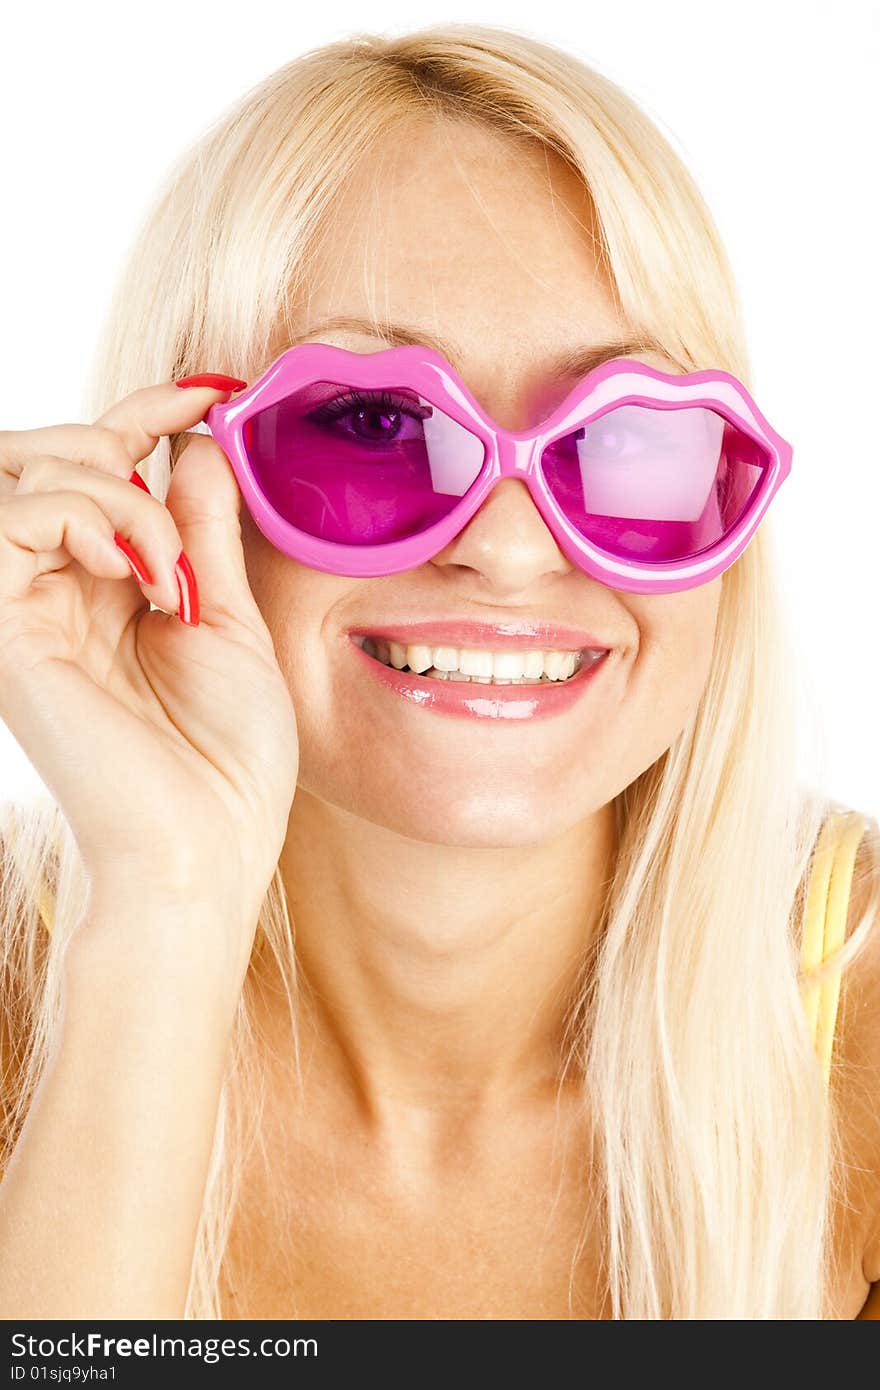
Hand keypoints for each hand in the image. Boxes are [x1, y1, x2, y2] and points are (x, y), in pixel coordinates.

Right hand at [0, 379, 298, 993]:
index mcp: (104, 586)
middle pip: (38, 452)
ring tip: (169, 571)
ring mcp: (21, 607)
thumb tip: (194, 444)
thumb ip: (203, 530)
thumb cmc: (228, 755)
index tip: (209, 392)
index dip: (141, 413)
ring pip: (22, 471)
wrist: (210, 841)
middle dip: (112, 443)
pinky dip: (87, 518)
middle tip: (173, 502)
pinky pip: (14, 517)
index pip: (95, 467)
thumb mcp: (230, 620)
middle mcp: (52, 589)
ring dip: (114, 493)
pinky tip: (142, 578)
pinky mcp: (2, 628)